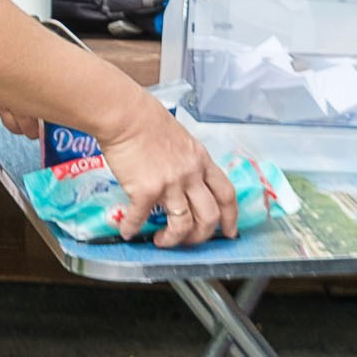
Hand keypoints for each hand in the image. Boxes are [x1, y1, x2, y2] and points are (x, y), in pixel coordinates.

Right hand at [91, 94, 236, 249]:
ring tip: (161, 241)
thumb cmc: (147, 120)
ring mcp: (170, 184)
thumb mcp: (181, 139)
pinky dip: (133, 228)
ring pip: (182, 224)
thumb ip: (187, 162)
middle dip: (200, 236)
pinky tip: (127, 231)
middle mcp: (191, 175)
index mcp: (202, 161)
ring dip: (172, 239)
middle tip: (188, 241)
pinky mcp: (145, 191)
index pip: (226, 194)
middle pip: (209, 216)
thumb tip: (181, 180)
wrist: (125, 115)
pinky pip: (141, 218)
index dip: (231, 217)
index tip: (229, 232)